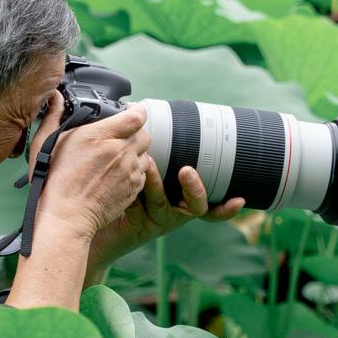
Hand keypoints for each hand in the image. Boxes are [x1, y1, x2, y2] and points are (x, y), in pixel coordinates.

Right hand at [28, 102, 151, 244]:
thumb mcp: (46, 143)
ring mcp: (129, 170)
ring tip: (117, 156)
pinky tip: (118, 173)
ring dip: (135, 151)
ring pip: (145, 153)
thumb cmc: (54, 181)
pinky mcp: (134, 188)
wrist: (67, 216)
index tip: (130, 110)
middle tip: (121, 136)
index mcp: (100, 136)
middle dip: (135, 132)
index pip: (135, 116)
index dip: (136, 110)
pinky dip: (134, 169)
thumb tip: (55, 97)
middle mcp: (119, 151)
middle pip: (144, 133)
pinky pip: (143, 172)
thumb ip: (54, 115)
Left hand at [87, 159, 247, 277]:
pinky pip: (142, 207)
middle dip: (194, 188)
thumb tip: (148, 111)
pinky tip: (131, 179)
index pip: (211, 203)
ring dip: (157, 182)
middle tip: (187, 170)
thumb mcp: (145, 171)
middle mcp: (177, 212)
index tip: (239, 199)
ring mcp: (161, 220)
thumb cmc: (124, 190)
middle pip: (196, 205)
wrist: (98, 218)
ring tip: (149, 163)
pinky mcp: (141, 226)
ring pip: (164, 203)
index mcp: (183, 199)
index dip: (227, 207)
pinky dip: (138, 191)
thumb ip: (154, 152)